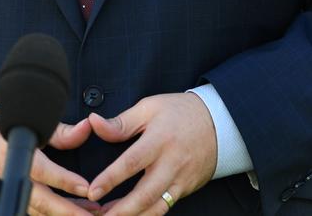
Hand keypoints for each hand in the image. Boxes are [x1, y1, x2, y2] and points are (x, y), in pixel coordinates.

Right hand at [0, 109, 100, 214]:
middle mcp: (13, 179)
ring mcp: (12, 193)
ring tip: (92, 214)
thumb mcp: (32, 124)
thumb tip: (87, 127)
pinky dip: (57, 214)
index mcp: (16, 155)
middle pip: (43, 202)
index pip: (43, 172)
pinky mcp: (15, 201)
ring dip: (66, 215)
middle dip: (69, 211)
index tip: (86, 188)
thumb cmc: (1, 131)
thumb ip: (61, 131)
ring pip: (42, 213)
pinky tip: (76, 211)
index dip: (65, 181)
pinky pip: (38, 213)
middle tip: (93, 214)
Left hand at [87, 93, 217, 214]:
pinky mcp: (186, 189)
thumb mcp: (149, 107)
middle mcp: (171, 163)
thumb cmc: (179, 112)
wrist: (218, 123)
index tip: (92, 190)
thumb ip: (121, 121)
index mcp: (160, 139)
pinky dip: (147, 215)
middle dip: (121, 210)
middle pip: (145, 193)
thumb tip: (94, 122)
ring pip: (156, 207)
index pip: (132, 162)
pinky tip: (132, 215)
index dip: (111, 178)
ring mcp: (181, 179)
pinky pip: (165, 207)